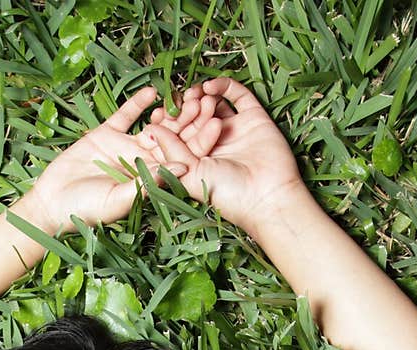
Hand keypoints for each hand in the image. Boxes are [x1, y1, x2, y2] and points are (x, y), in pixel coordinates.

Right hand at [23, 86, 192, 235]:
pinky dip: (137, 104)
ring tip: (187, 94)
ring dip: (170, 111)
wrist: (53, 202)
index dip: (200, 143)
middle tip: (209, 101)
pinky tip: (152, 92)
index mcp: (151, 180)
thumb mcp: (119, 200)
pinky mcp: (106, 134)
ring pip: (154, 125)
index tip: (218, 125)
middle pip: (172, 139)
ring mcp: (125, 147)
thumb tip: (183, 167)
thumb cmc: (86, 210)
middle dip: (191, 121)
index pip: (181, 159)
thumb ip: (148, 183)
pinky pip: (125, 116)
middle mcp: (142, 162)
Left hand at [139, 77, 306, 237]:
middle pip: (196, 118)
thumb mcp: (191, 174)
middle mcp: (215, 144)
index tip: (157, 114)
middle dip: (185, 108)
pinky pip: (237, 95)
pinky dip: (223, 87)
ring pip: (214, 105)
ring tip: (194, 95)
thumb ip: (171, 151)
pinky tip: (210, 88)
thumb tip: (150, 130)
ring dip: (201, 97)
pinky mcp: (253, 117)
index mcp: (198, 159)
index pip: (180, 135)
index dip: (169, 123)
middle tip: (177, 100)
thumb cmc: (227, 193)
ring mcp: (234, 129)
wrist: (267, 195)